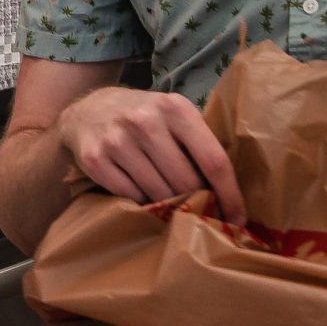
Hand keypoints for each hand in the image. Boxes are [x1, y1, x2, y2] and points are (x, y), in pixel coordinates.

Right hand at [54, 87, 244, 221]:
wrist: (88, 109)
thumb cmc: (144, 117)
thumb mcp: (173, 115)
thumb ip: (199, 142)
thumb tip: (231, 192)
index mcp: (174, 108)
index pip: (213, 160)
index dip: (229, 194)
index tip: (238, 217)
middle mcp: (145, 121)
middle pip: (186, 182)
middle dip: (198, 203)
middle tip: (203, 214)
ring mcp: (117, 140)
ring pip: (159, 193)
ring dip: (170, 205)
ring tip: (173, 205)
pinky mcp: (95, 159)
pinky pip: (131, 197)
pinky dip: (142, 202)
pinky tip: (144, 195)